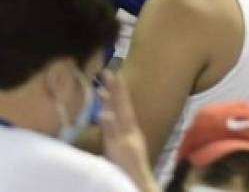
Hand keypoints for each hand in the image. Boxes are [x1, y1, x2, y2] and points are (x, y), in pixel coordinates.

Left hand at [99, 71, 159, 191]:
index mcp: (131, 131)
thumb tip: (107, 118)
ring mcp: (126, 142)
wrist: (141, 185)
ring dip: (112, 102)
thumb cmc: (129, 171)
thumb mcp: (124, 149)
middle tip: (108, 71)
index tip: (115, 74)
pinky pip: (114, 137)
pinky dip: (110, 124)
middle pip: (123, 107)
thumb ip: (116, 134)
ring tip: (103, 87)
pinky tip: (104, 113)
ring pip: (119, 118)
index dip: (120, 91)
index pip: (125, 107)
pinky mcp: (121, 152)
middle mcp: (130, 133)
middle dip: (116, 89)